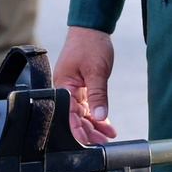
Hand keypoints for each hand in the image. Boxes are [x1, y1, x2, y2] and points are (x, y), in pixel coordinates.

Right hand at [55, 26, 117, 144]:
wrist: (92, 28)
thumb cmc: (90, 45)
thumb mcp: (97, 71)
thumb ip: (98, 95)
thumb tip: (100, 117)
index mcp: (63, 86)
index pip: (68, 114)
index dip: (77, 130)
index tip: (87, 143)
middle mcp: (65, 90)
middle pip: (75, 117)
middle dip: (89, 131)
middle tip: (104, 141)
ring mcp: (73, 89)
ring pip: (82, 113)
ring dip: (94, 125)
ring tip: (108, 135)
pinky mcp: (81, 87)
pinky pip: (88, 105)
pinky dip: (97, 114)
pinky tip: (106, 124)